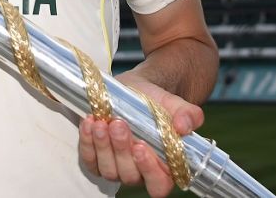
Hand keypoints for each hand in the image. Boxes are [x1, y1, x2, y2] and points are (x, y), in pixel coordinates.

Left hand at [77, 74, 203, 196]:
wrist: (136, 89)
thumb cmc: (158, 103)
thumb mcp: (175, 105)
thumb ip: (188, 114)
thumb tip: (184, 126)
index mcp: (163, 167)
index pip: (158, 185)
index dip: (150, 171)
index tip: (141, 148)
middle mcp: (139, 172)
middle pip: (129, 175)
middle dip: (122, 150)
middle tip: (119, 125)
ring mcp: (116, 167)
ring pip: (108, 169)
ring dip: (103, 146)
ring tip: (102, 122)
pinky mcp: (96, 158)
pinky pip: (89, 158)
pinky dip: (87, 141)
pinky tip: (89, 122)